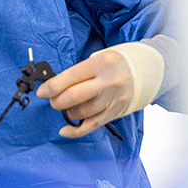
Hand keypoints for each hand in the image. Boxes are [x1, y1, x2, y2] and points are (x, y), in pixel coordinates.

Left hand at [35, 42, 163, 138]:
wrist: (145, 71)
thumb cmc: (115, 63)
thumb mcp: (97, 58)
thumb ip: (78, 72)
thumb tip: (54, 86)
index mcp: (101, 64)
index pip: (70, 77)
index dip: (51, 87)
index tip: (42, 91)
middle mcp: (108, 82)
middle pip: (74, 97)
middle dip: (56, 101)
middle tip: (51, 100)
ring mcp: (113, 99)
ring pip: (82, 112)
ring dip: (67, 112)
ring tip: (65, 106)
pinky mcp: (115, 112)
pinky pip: (92, 125)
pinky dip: (76, 131)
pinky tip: (64, 130)